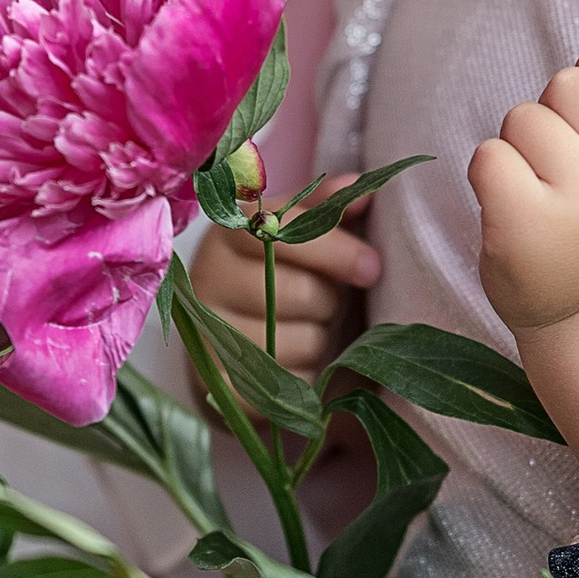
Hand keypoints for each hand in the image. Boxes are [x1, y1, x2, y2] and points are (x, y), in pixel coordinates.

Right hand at [187, 215, 381, 375]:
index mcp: (229, 232)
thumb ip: (330, 211)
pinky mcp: (215, 383)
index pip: (279, 233)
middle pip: (291, 292)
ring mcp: (205, 334)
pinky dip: (303, 380)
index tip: (373, 268)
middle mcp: (207, 279)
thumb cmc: (288, 276)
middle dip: (326, 302)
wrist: (247, 342)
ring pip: (290, 342)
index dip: (332, 250)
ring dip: (317, 342)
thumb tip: (362, 190)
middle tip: (327, 303)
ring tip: (308, 331)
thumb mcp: (306, 237)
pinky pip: (279, 386)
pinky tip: (300, 366)